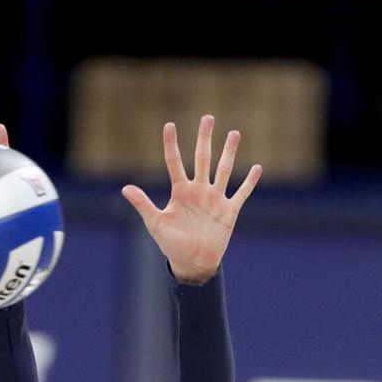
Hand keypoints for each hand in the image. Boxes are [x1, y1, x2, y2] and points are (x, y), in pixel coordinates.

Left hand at [122, 115, 260, 283]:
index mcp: (180, 191)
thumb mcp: (156, 223)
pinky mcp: (228, 211)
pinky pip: (241, 194)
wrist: (192, 263)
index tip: (169, 125)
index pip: (174, 162)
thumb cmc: (171, 244)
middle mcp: (198, 191)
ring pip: (224, 170)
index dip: (171, 144)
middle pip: (202, 158)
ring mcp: (215, 199)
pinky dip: (249, 182)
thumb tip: (125, 188)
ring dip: (229, 153)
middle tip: (207, 118)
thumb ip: (143, 204)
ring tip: (234, 134)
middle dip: (204, 138)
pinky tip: (257, 168)